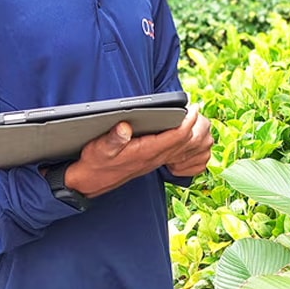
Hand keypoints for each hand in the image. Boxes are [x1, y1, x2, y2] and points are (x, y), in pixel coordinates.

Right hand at [64, 105, 212, 197]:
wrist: (91, 182)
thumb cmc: (95, 162)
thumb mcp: (99, 148)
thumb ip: (113, 138)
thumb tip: (124, 127)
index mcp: (145, 152)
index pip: (176, 137)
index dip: (187, 122)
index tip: (193, 107)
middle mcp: (154, 157)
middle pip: (185, 142)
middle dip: (195, 125)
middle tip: (198, 107)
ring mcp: (154, 160)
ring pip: (182, 148)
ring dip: (191, 133)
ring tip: (195, 116)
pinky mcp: (151, 160)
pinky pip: (175, 151)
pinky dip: (183, 140)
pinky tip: (184, 130)